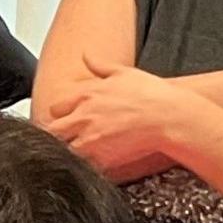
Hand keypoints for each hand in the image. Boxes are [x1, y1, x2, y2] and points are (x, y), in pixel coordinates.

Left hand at [37, 68, 194, 182]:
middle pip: (52, 131)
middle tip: (64, 140)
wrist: (170, 117)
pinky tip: (90, 166)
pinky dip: (83, 167)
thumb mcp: (124, 72)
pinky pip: (81, 167)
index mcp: (86, 95)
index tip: (61, 121)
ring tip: (75, 155)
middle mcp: (83, 117)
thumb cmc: (152, 95)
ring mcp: (90, 139)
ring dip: (67, 152)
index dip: (58, 116)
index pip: (56, 108)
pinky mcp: (101, 158)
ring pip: (62, 151)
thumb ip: (100, 65)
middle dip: (56, 136)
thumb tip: (86, 55)